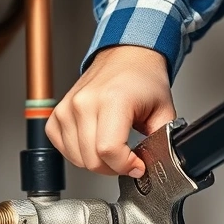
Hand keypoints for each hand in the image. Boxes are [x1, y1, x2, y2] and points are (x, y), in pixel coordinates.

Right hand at [47, 46, 174, 177]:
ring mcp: (69, 108)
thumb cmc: (143, 78)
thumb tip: (157, 163)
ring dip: (97, 162)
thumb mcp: (164, 110)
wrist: (126, 56)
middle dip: (114, 168)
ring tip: (113, 149)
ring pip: (77, 158)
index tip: (137, 165)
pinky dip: (77, 153)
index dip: (125, 166)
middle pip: (92, 159)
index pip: (108, 150)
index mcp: (113, 100)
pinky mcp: (59, 113)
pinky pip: (62, 147)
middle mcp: (86, 102)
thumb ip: (162, 140)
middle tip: (127, 160)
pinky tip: (93, 145)